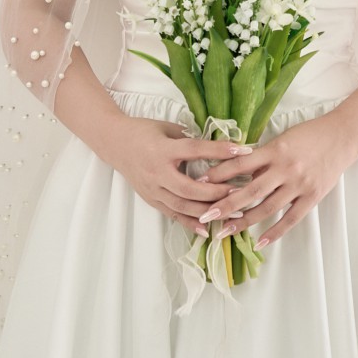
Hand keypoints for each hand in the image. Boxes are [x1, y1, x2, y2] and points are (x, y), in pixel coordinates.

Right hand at [105, 117, 253, 230]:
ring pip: (182, 206)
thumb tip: (219, 145)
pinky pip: (173, 215)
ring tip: (231, 212)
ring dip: (207, 211)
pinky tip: (206, 229)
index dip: (219, 151)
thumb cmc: (144, 132)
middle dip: (216, 192)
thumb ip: (191, 138)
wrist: (115, 143)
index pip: (195, 150)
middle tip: (239, 191)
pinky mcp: (151, 200)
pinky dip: (190, 223)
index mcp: (163, 150)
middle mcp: (157, 173)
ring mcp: (153, 189)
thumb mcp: (168, 128)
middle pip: (189, 188)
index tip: (242, 151)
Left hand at [189, 111, 356, 250]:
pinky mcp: (312, 196)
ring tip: (225, 231)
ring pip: (267, 207)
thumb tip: (238, 172)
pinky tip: (259, 241)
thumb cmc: (310, 134)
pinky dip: (274, 232)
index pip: (240, 164)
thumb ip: (263, 156)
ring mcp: (300, 184)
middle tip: (205, 217)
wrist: (343, 135)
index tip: (199, 184)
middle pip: (250, 191)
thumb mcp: (282, 139)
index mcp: (275, 150)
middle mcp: (285, 168)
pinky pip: (290, 218)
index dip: (219, 174)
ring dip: (244, 221)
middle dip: (225, 205)